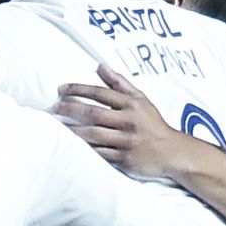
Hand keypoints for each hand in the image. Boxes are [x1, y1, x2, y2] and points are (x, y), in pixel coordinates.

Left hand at [53, 65, 188, 177]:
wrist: (173, 152)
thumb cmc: (152, 124)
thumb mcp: (141, 100)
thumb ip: (120, 84)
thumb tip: (100, 66)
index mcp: (132, 104)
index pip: (101, 93)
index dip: (79, 89)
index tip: (61, 89)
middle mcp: (129, 121)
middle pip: (93, 113)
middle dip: (70, 108)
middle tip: (53, 107)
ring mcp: (127, 141)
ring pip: (94, 134)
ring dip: (73, 130)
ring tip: (57, 125)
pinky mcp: (125, 159)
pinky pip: (100, 153)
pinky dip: (85, 149)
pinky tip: (70, 145)